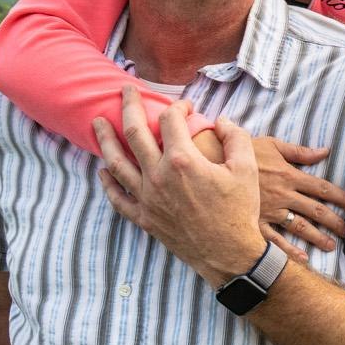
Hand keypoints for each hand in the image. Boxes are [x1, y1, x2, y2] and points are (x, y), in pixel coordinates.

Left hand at [94, 87, 265, 286]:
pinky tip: (103, 171)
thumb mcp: (247, 169)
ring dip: (104, 139)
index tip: (186, 107)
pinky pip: (118, 198)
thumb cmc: (240, 211)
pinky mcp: (144, 218)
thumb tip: (221, 120)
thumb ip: (235, 137)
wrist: (229, 254)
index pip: (170, 120)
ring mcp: (147, 197)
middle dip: (128, 105)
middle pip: (134, 132)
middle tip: (125, 90)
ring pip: (116, 162)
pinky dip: (107, 183)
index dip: (178, 106)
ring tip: (97, 123)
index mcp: (183, 160)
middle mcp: (158, 175)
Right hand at [252, 135, 344, 258]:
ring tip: (332, 245)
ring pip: (299, 226)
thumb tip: (325, 151)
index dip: (340, 197)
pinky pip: (274, 239)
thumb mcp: (271, 145)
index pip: (321, 188)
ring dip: (317, 237)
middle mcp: (283, 195)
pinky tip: (303, 259)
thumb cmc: (241, 152)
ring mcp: (269, 210)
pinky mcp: (253, 222)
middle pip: (315, 210)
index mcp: (289, 175)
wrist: (209, 162)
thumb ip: (299, 151)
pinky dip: (289, 250)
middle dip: (335, 221)